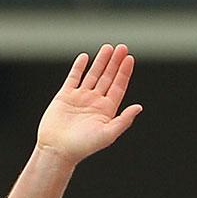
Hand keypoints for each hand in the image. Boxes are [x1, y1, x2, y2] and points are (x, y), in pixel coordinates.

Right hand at [36, 45, 142, 161]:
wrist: (57, 149)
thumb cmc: (83, 146)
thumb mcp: (108, 134)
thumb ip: (124, 120)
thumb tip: (139, 107)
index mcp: (106, 111)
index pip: (118, 87)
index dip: (124, 72)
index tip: (129, 58)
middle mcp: (94, 102)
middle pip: (108, 77)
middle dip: (115, 63)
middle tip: (122, 47)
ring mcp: (80, 98)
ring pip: (93, 75)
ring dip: (101, 61)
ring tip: (108, 48)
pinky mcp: (65, 96)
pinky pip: (73, 78)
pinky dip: (79, 67)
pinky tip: (85, 57)